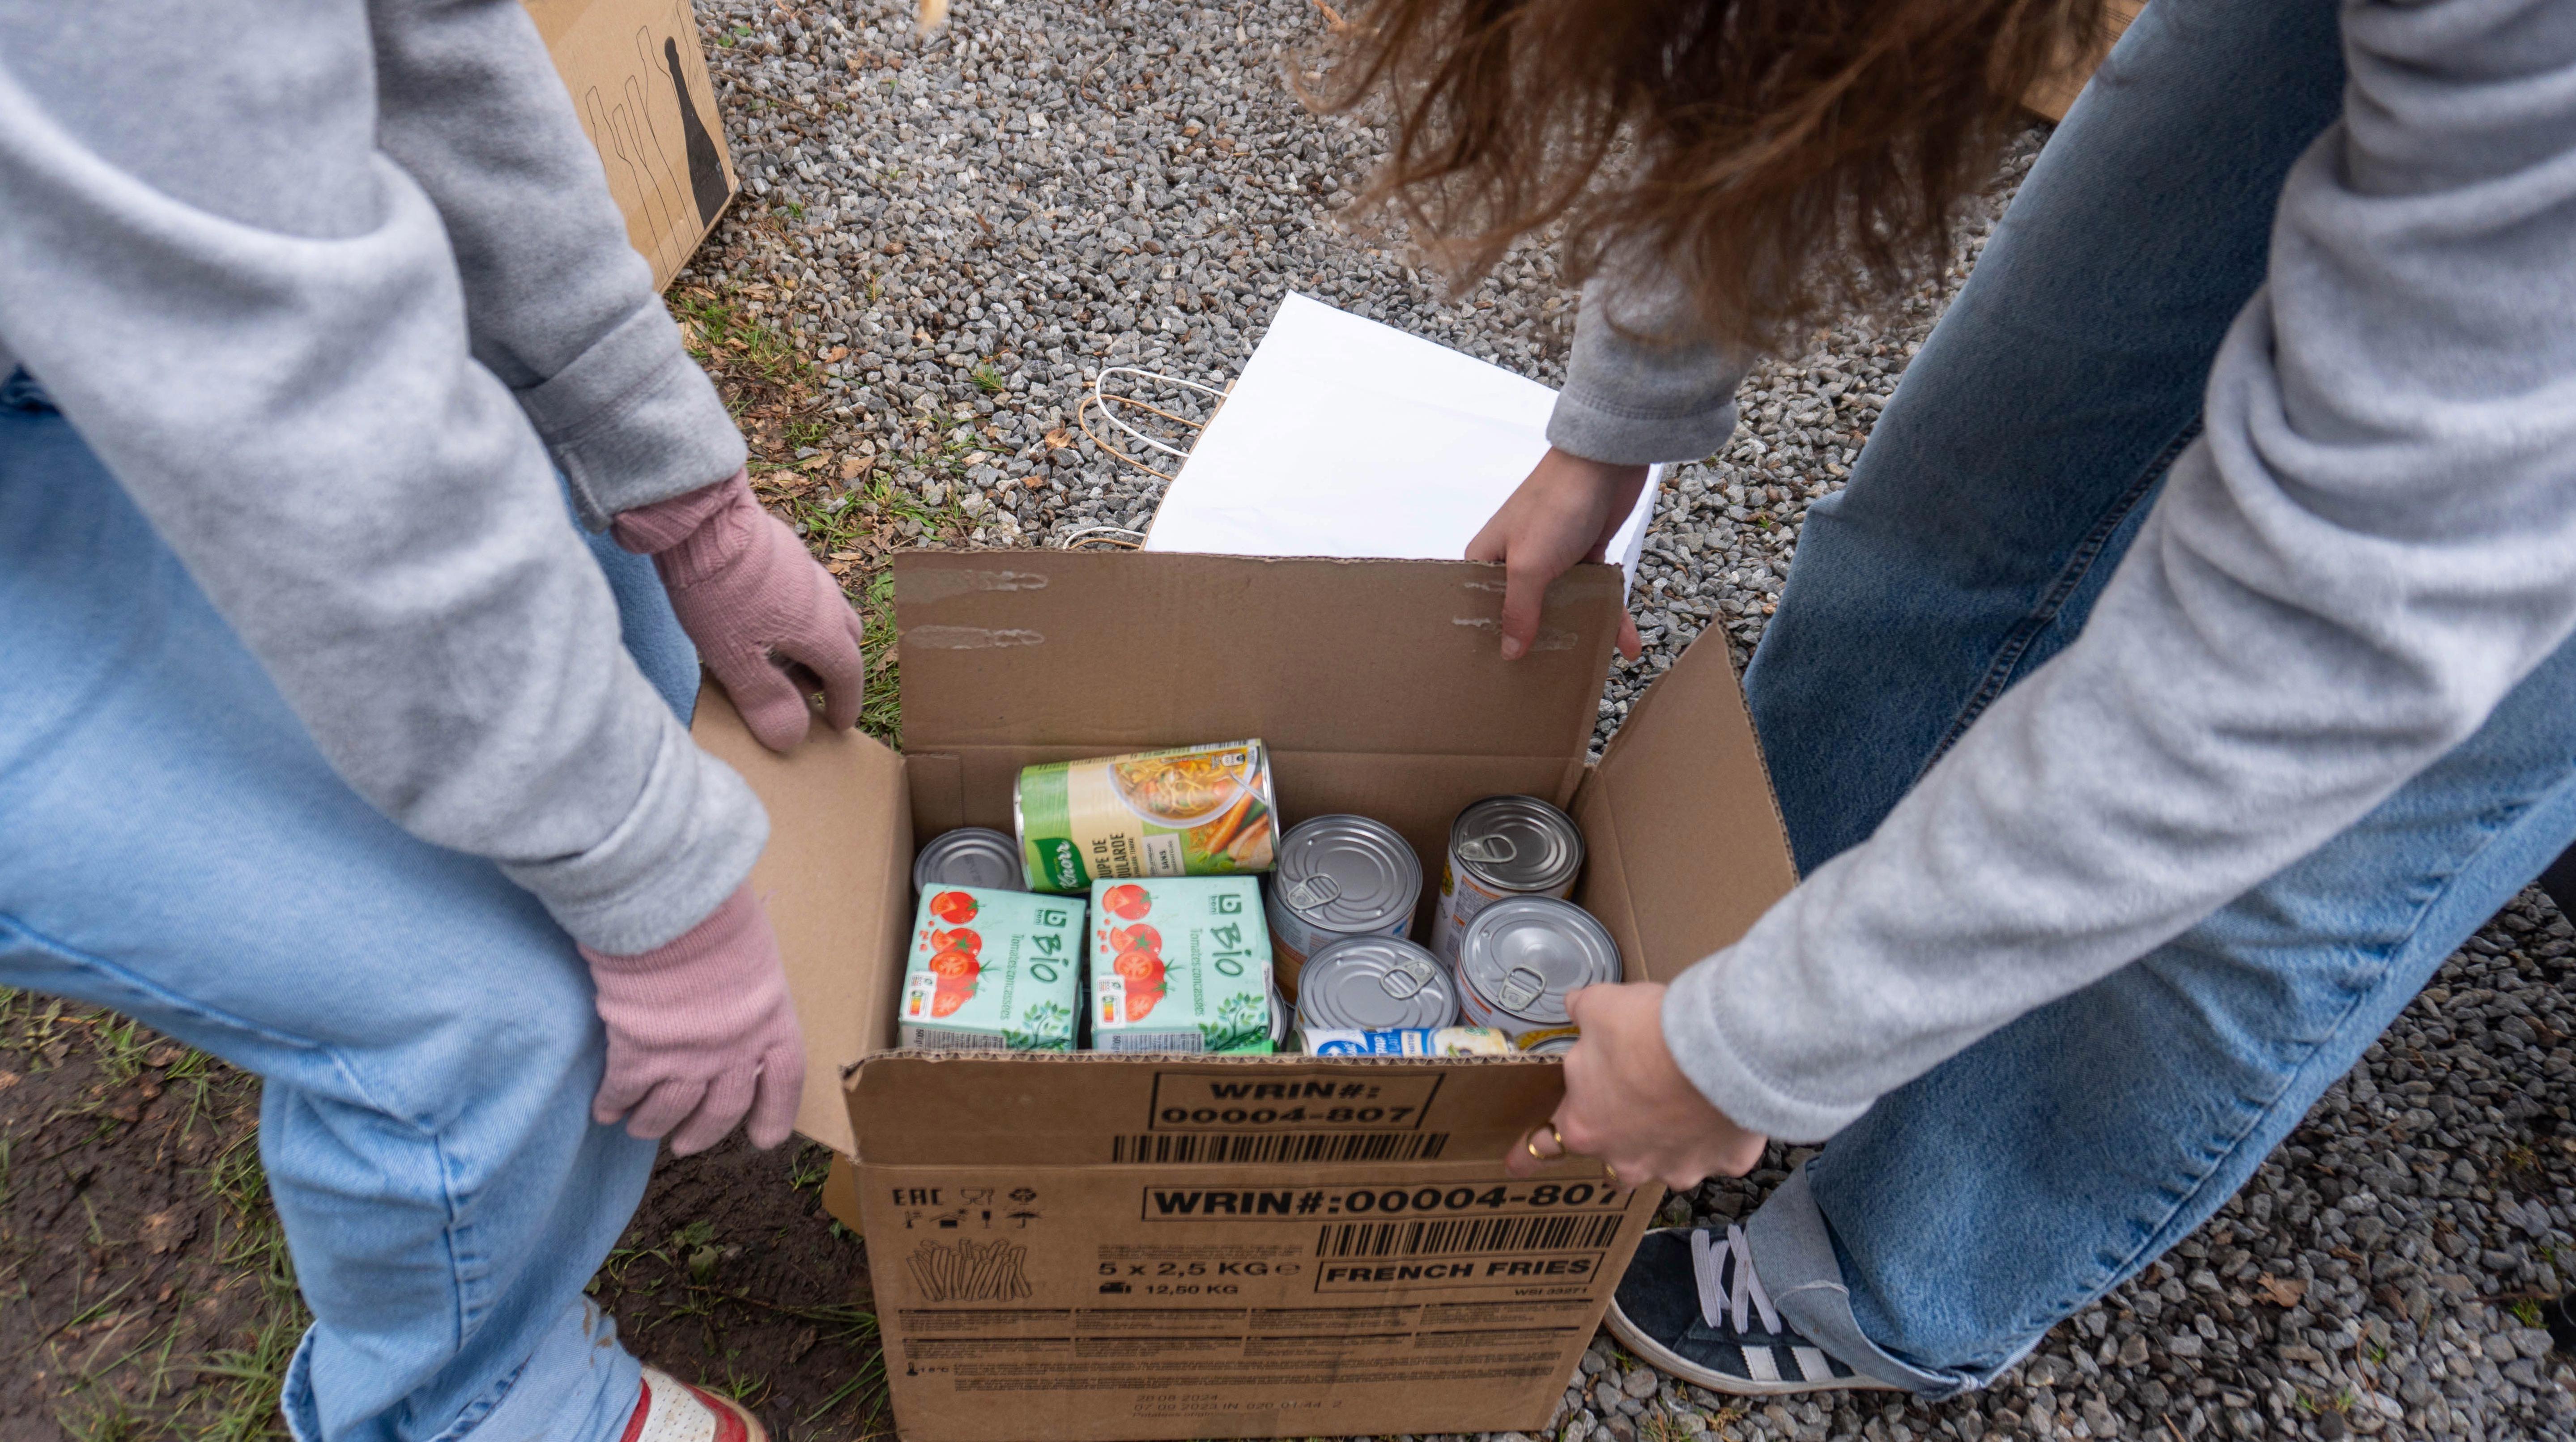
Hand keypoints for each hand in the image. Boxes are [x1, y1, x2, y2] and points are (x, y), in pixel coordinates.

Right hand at [580, 883, 804, 1154]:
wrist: (672, 915)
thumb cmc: (717, 919)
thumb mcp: (753, 954)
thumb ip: (745, 990)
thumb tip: (729, 997)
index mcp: (773, 1025)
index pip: (784, 1084)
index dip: (773, 1115)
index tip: (762, 1137)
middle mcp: (736, 1053)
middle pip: (722, 1111)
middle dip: (701, 1133)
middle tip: (684, 1144)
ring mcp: (687, 1061)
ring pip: (669, 1111)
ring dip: (652, 1124)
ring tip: (640, 1127)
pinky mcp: (638, 1057)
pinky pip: (624, 1093)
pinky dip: (612, 1103)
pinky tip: (603, 1109)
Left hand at [613, 471, 865, 751]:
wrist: (703, 518)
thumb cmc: (718, 592)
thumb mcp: (735, 659)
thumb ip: (766, 700)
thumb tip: (792, 739)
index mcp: (820, 628)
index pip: (847, 673)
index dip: (844, 703)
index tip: (838, 723)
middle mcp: (824, 598)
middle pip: (847, 640)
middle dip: (833, 671)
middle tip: (806, 691)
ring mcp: (807, 570)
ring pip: (828, 612)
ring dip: (815, 641)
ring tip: (780, 655)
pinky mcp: (786, 550)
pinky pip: (806, 591)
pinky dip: (798, 615)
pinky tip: (762, 616)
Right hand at [1466, 448, 1649, 660]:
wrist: (1605, 462)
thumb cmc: (1554, 507)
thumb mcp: (1529, 565)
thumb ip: (1519, 611)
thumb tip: (1509, 653)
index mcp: (1488, 558)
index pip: (1480, 605)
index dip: (1488, 636)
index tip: (1496, 673)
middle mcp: (1517, 559)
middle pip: (1523, 610)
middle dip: (1537, 642)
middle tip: (1545, 680)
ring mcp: (1552, 556)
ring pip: (1564, 603)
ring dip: (1582, 630)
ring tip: (1591, 664)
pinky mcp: (1585, 552)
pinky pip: (1595, 591)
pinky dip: (1611, 613)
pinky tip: (1628, 642)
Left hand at [1503, 981, 1766, 1190]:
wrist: (1717, 1048)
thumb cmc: (1646, 1031)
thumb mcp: (1600, 1007)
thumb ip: (1582, 1012)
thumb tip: (1576, 1004)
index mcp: (1585, 1126)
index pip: (1543, 1146)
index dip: (1527, 1155)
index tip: (1515, 1166)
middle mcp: (1627, 1160)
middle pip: (1611, 1166)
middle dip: (1616, 1146)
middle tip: (1627, 1122)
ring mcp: (1677, 1168)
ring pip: (1665, 1167)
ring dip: (1668, 1145)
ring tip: (1683, 1116)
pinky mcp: (1726, 1163)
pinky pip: (1719, 1154)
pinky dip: (1720, 1135)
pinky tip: (1726, 1107)